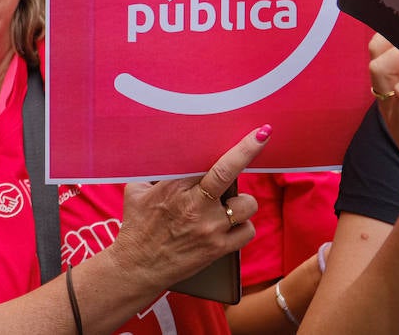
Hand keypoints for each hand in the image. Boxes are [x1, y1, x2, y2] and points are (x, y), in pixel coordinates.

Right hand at [109, 126, 268, 287]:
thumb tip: (168, 156)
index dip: (235, 147)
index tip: (256, 132)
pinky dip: (242, 227)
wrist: (137, 266)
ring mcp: (209, 228)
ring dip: (242, 202)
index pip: (207, 161)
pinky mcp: (218, 249)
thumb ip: (155, 174)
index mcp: (173, 187)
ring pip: (246, 205)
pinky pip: (247, 231)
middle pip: (227, 174)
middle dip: (247, 152)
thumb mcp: (136, 192)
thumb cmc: (136, 226)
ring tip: (229, 204)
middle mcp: (193, 205)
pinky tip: (230, 226)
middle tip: (262, 136)